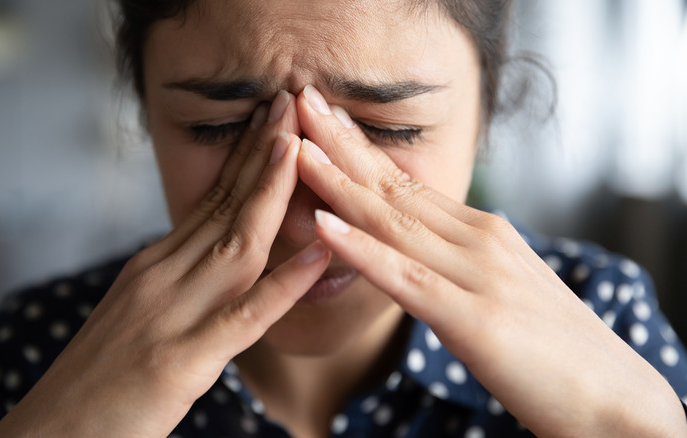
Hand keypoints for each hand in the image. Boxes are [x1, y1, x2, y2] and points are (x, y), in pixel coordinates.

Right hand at [0, 92, 329, 436]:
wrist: (52, 432)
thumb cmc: (99, 378)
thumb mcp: (136, 312)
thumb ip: (175, 279)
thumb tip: (213, 252)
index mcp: (154, 266)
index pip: (210, 200)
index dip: (246, 157)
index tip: (273, 119)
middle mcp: (161, 277)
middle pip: (224, 206)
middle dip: (263, 153)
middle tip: (292, 103)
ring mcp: (171, 314)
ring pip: (235, 244)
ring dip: (271, 192)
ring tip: (301, 147)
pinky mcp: (181, 359)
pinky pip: (245, 315)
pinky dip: (285, 283)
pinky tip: (318, 254)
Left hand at [294, 86, 686, 436]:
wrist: (616, 400)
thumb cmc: (553, 350)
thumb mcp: (501, 288)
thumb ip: (458, 263)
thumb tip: (416, 249)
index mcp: (483, 234)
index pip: (408, 184)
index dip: (361, 151)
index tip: (324, 120)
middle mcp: (479, 241)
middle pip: (395, 187)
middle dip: (341, 144)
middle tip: (300, 102)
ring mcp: (478, 275)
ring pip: (393, 222)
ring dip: (338, 183)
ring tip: (296, 149)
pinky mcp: (475, 319)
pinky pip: (405, 277)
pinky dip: (361, 248)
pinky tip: (323, 224)